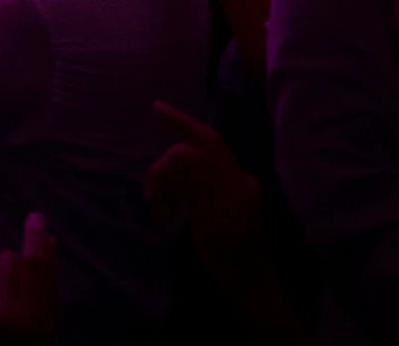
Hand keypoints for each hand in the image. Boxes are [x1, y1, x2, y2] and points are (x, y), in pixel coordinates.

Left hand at [0, 212, 57, 344]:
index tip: (36, 218)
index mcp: (33, 322)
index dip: (36, 240)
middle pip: (10, 259)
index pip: (36, 269)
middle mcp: (2, 313)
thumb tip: (47, 241)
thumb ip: (47, 289)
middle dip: (13, 264)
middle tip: (12, 287)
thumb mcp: (44, 329)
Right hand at [145, 103, 264, 277]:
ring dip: (171, 184)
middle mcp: (237, 181)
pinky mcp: (224, 207)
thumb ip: (197, 179)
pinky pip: (195, 186)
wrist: (247, 288)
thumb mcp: (211, 217)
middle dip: (169, 164)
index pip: (205, 142)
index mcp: (235, 181)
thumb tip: (176, 153)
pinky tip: (170, 208)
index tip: (155, 109)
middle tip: (151, 187)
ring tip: (160, 209)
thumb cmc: (229, 257)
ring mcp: (231, 194)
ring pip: (192, 171)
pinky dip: (178, 192)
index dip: (181, 122)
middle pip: (196, 154)